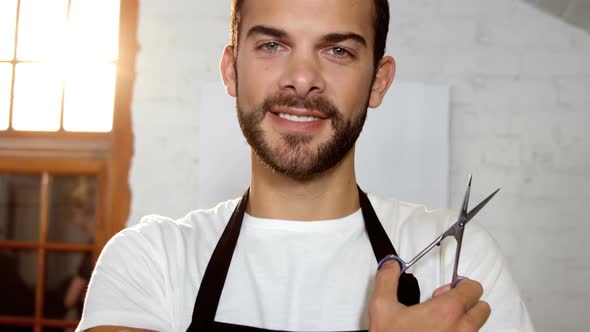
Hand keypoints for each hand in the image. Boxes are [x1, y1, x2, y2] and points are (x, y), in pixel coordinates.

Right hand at [369, 261, 490, 331]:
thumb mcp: (382, 308)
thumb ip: (388, 279)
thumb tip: (392, 265)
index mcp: (448, 311)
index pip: (474, 288)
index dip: (459, 286)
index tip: (445, 292)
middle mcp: (463, 329)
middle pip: (482, 308)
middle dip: (466, 304)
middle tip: (444, 309)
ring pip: (477, 327)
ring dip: (463, 322)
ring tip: (439, 325)